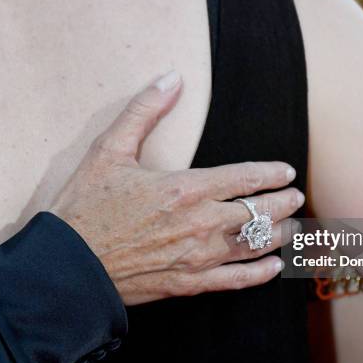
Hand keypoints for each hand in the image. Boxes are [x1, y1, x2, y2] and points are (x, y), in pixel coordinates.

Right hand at [50, 71, 303, 304]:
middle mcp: (200, 222)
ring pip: (253, 244)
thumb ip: (144, 111)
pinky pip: (235, 280)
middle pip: (258, 211)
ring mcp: (197, 256)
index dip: (271, 175)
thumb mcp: (109, 150)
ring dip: (278, 234)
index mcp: (185, 187)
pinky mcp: (188, 284)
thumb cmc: (85, 206)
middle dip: (283, 203)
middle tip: (296, 198)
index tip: (287, 173)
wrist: (66, 265)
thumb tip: (171, 78)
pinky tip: (273, 267)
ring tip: (292, 227)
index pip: (244, 177)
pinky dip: (259, 274)